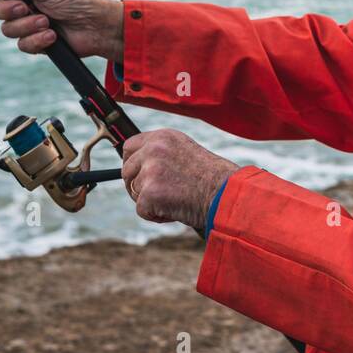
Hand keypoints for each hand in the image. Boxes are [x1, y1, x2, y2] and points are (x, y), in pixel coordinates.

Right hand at [0, 0, 124, 60]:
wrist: (98, 28)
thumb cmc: (78, 1)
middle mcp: (25, 4)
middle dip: (7, 10)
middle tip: (25, 8)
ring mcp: (30, 24)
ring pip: (7, 30)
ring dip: (27, 27)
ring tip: (47, 22)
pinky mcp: (37, 42)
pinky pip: (22, 45)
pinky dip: (37, 41)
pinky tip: (53, 37)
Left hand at [121, 129, 239, 231]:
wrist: (226, 192)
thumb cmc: (213, 177)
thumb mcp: (185, 153)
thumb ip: (162, 155)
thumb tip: (139, 169)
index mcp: (162, 136)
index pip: (129, 147)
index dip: (132, 163)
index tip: (139, 175)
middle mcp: (153, 149)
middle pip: (126, 171)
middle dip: (137, 186)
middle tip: (157, 195)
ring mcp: (150, 170)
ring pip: (135, 192)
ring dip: (151, 201)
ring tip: (176, 201)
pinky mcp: (149, 192)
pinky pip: (142, 210)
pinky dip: (156, 216)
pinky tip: (176, 210)